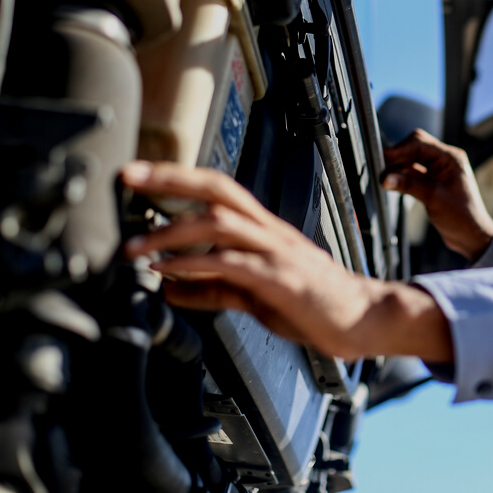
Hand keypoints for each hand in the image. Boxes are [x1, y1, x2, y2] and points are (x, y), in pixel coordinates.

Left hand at [121, 161, 451, 361]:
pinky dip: (196, 265)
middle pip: (216, 189)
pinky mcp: (281, 278)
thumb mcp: (255, 296)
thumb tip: (171, 289)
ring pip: (219, 223)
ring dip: (171, 231)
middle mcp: (268, 230)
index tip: (138, 174)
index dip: (177, 178)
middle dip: (170, 180)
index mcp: (263, 229)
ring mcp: (276, 251)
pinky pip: (232, 263)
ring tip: (135, 248)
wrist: (364, 318)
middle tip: (128, 177)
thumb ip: (214, 289)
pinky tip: (169, 273)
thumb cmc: (315, 304)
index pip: (216, 189)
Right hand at [382, 129, 492, 261]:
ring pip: (411, 160)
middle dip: (397, 156)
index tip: (382, 158)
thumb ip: (409, 185)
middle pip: (414, 148)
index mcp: (451, 158)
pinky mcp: (432, 181)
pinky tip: (391, 183)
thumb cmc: (461, 217)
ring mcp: (438, 170)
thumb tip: (385, 178)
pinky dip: (401, 176)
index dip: (399, 150)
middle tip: (379, 167)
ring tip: (383, 178)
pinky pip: (412, 172)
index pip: (420, 143)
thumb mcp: (433, 198)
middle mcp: (445, 160)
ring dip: (397, 167)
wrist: (471, 236)